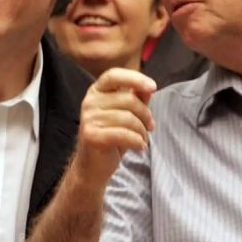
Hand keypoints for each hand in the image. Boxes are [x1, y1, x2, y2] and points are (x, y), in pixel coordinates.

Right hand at [74, 68, 156, 186]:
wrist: (93, 166)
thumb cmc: (112, 136)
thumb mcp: (127, 115)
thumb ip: (136, 99)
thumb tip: (148, 88)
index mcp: (97, 91)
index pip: (114, 75)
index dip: (135, 78)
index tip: (153, 87)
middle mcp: (89, 101)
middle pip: (128, 100)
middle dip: (145, 114)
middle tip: (150, 127)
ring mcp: (88, 118)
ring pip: (128, 118)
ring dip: (142, 131)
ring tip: (142, 139)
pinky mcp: (91, 135)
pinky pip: (124, 134)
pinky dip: (137, 141)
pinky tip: (140, 147)